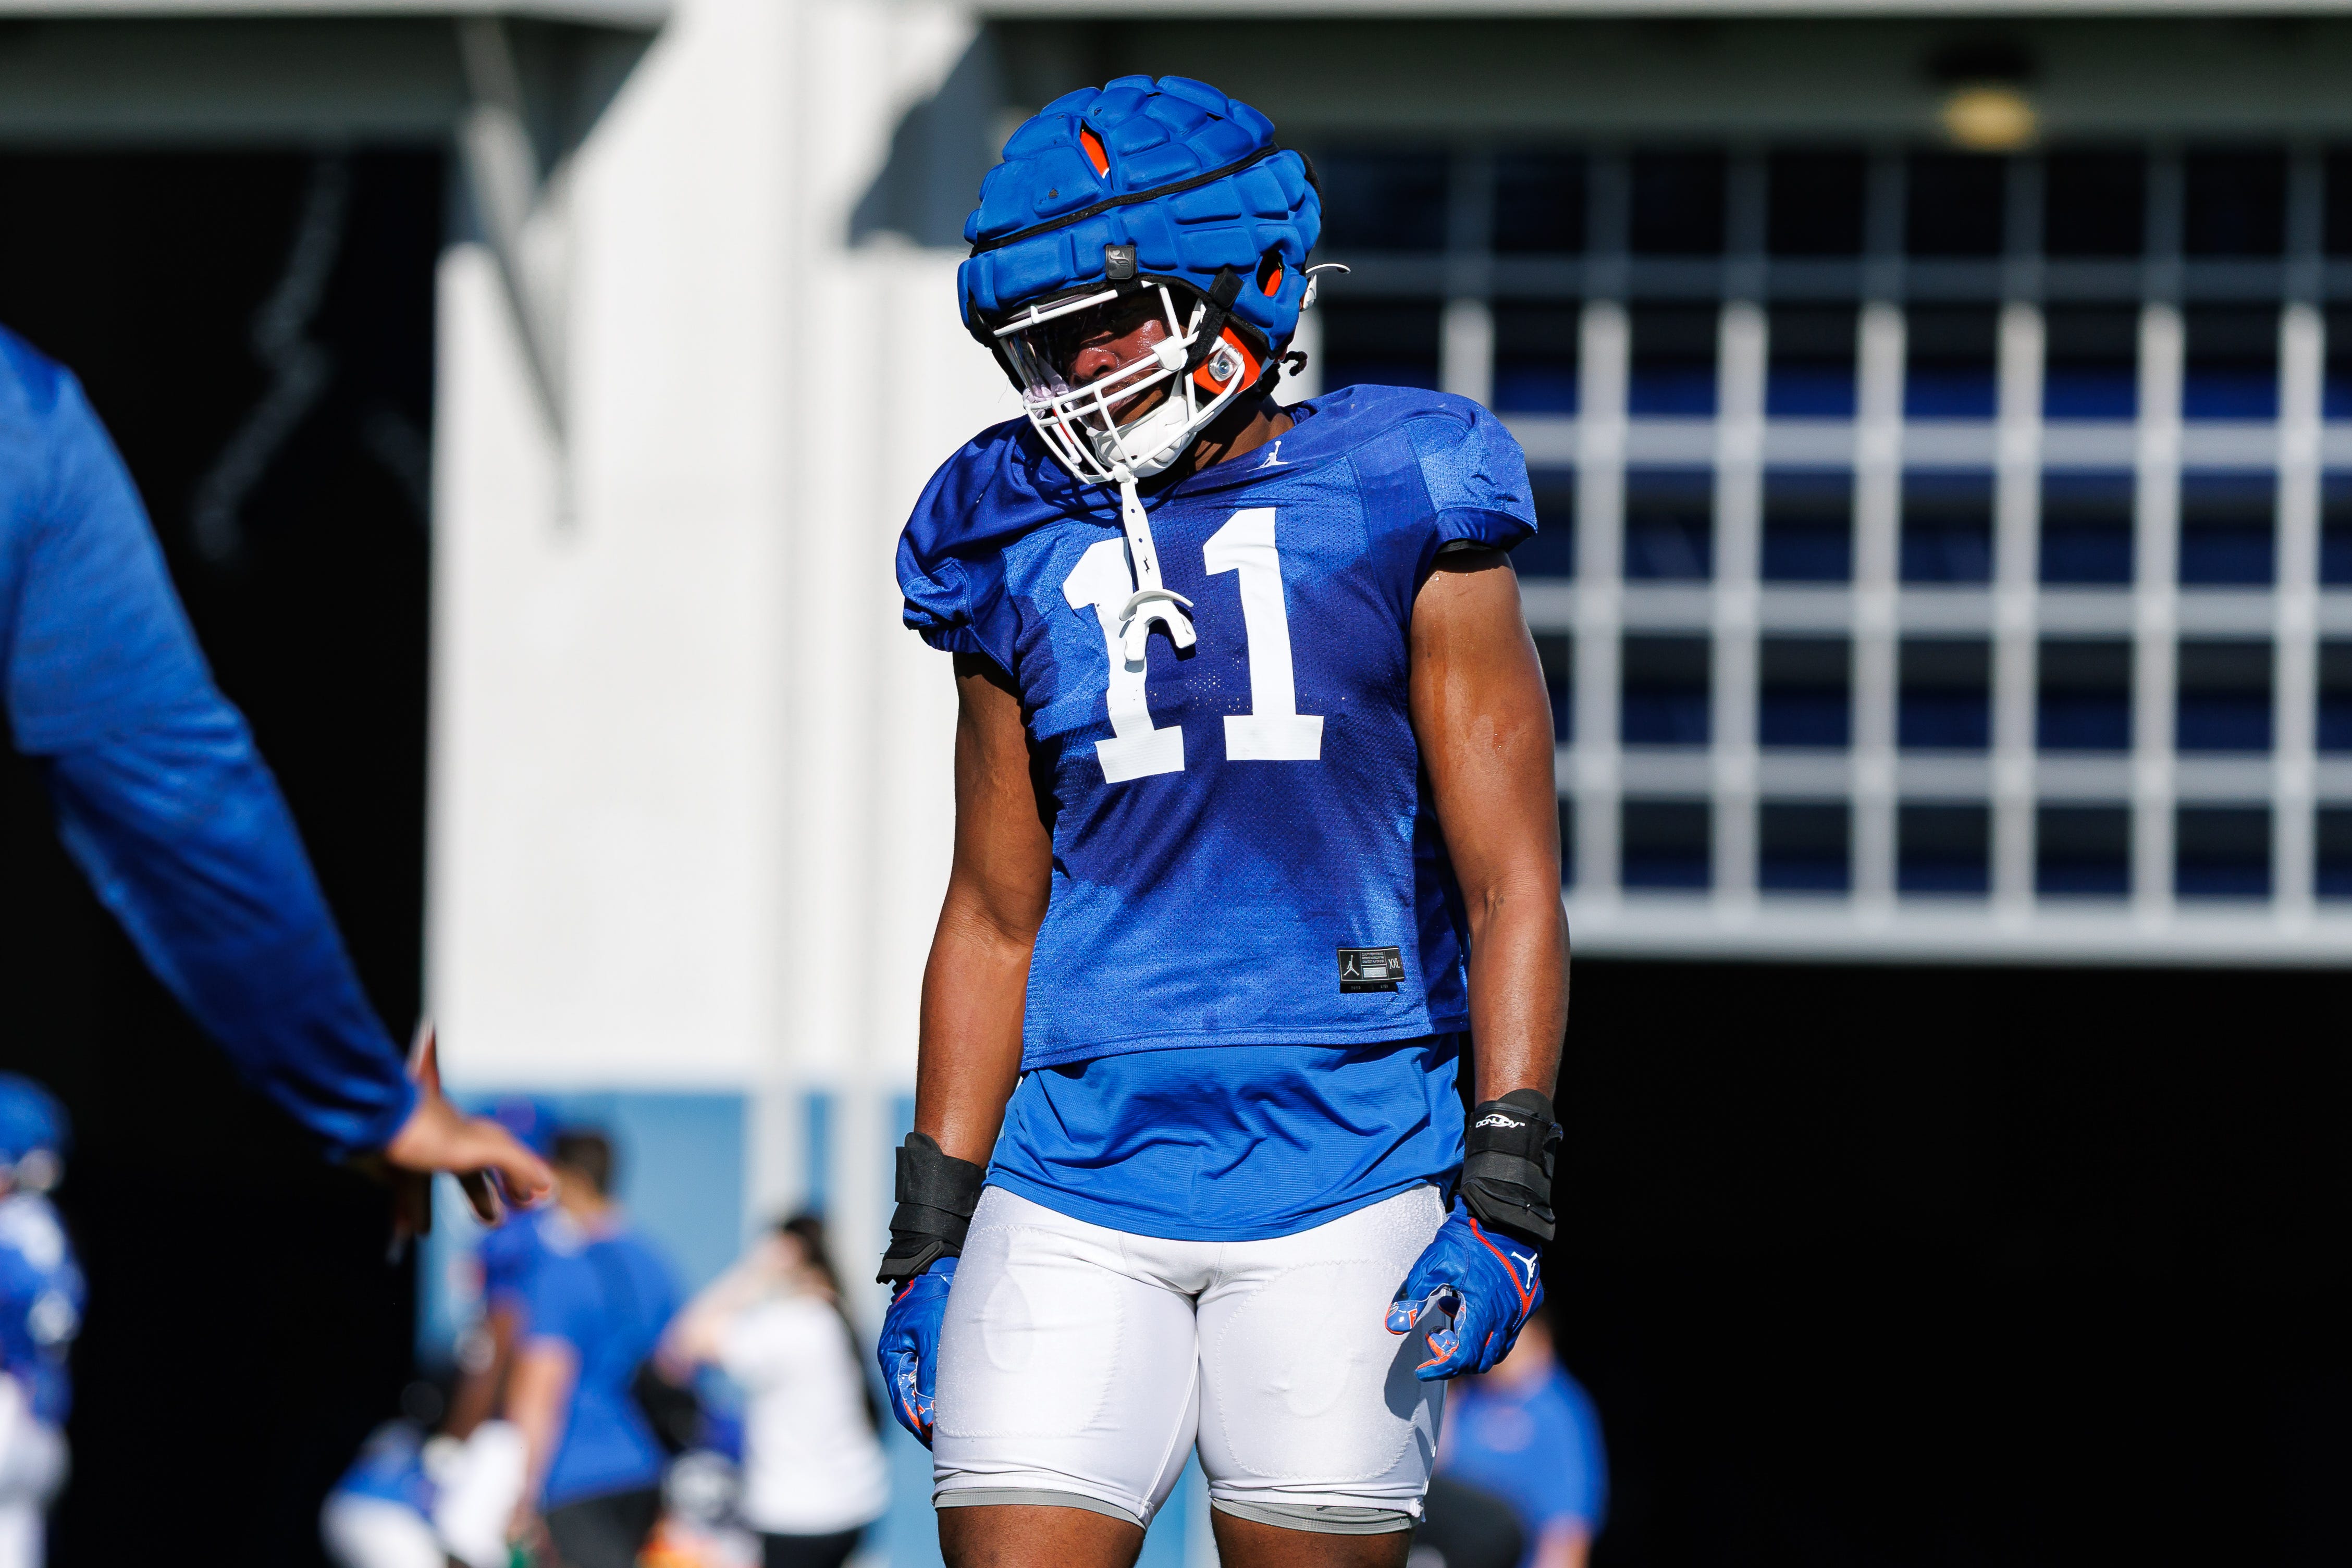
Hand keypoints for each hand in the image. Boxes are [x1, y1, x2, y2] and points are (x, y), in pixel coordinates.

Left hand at [383, 1024, 554, 1228]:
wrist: (374, 1119)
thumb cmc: (430, 1133)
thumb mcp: (482, 1148)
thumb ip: (518, 1164)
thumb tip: (549, 1184)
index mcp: (474, 1137)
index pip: (505, 1159)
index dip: (520, 1179)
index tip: (531, 1201)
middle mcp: (448, 1143)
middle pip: (471, 1173)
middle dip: (484, 1196)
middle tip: (495, 1222)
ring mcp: (418, 1154)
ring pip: (431, 1186)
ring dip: (434, 1209)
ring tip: (431, 1232)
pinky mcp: (391, 1164)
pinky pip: (401, 1192)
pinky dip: (404, 1213)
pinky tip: (403, 1234)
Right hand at [877, 1256, 956, 1445]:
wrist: (936, 1265)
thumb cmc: (932, 1297)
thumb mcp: (933, 1336)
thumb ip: (931, 1374)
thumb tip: (930, 1416)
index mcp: (892, 1357)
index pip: (902, 1402)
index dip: (918, 1422)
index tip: (935, 1440)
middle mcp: (897, 1359)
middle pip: (908, 1401)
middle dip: (924, 1423)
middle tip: (944, 1444)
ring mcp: (908, 1353)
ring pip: (918, 1391)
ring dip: (931, 1409)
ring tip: (950, 1431)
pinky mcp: (922, 1347)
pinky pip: (926, 1378)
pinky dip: (936, 1392)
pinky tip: (951, 1403)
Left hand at [1386, 1198, 1541, 1379]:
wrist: (1504, 1215)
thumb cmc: (1469, 1237)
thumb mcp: (1434, 1261)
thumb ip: (1414, 1294)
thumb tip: (1395, 1324)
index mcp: (1484, 1310)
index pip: (1463, 1357)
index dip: (1440, 1368)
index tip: (1422, 1370)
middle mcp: (1507, 1317)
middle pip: (1481, 1360)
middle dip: (1455, 1358)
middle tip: (1434, 1337)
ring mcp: (1522, 1311)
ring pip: (1498, 1349)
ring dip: (1472, 1345)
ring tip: (1450, 1316)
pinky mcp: (1530, 1301)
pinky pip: (1509, 1331)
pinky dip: (1488, 1331)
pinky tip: (1469, 1305)